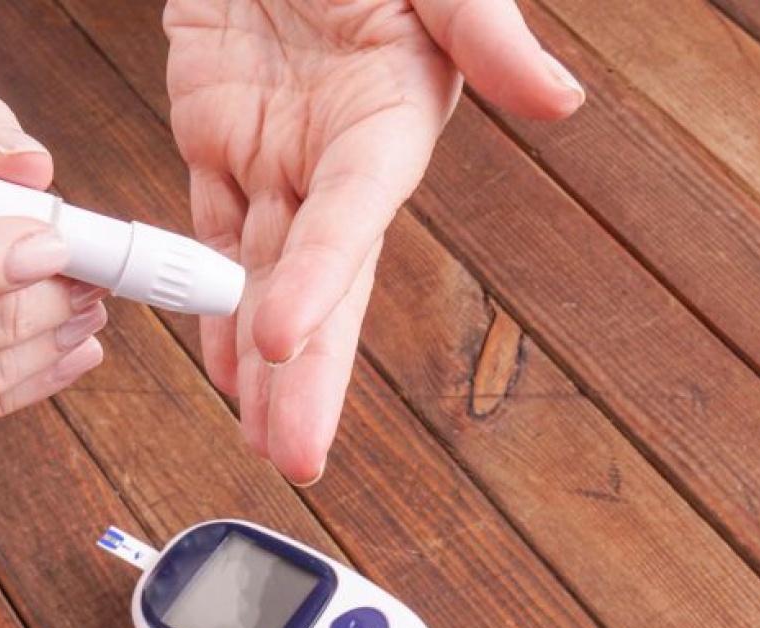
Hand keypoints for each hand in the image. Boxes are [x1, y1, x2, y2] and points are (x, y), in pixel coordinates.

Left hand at [165, 0, 584, 483]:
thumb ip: (485, 29)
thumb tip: (556, 100)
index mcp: (386, 119)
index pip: (352, 217)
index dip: (321, 278)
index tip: (288, 342)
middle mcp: (331, 157)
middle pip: (317, 280)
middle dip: (306, 372)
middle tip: (293, 453)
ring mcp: (270, 155)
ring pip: (255, 274)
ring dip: (252, 360)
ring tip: (253, 433)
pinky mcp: (216, 141)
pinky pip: (203, 233)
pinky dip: (203, 298)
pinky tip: (219, 365)